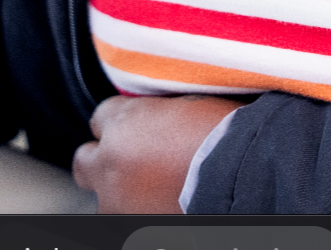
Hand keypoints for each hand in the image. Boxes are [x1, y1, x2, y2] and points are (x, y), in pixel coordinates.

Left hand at [72, 94, 240, 211]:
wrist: (245, 177)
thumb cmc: (226, 133)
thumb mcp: (187, 101)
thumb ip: (156, 110)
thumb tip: (154, 116)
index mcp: (122, 124)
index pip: (100, 117)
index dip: (123, 121)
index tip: (140, 126)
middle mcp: (109, 164)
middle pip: (85, 160)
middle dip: (104, 158)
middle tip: (132, 159)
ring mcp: (118, 204)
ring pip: (101, 199)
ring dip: (119, 191)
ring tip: (152, 188)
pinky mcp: (133, 229)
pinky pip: (124, 219)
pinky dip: (137, 212)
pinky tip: (161, 203)